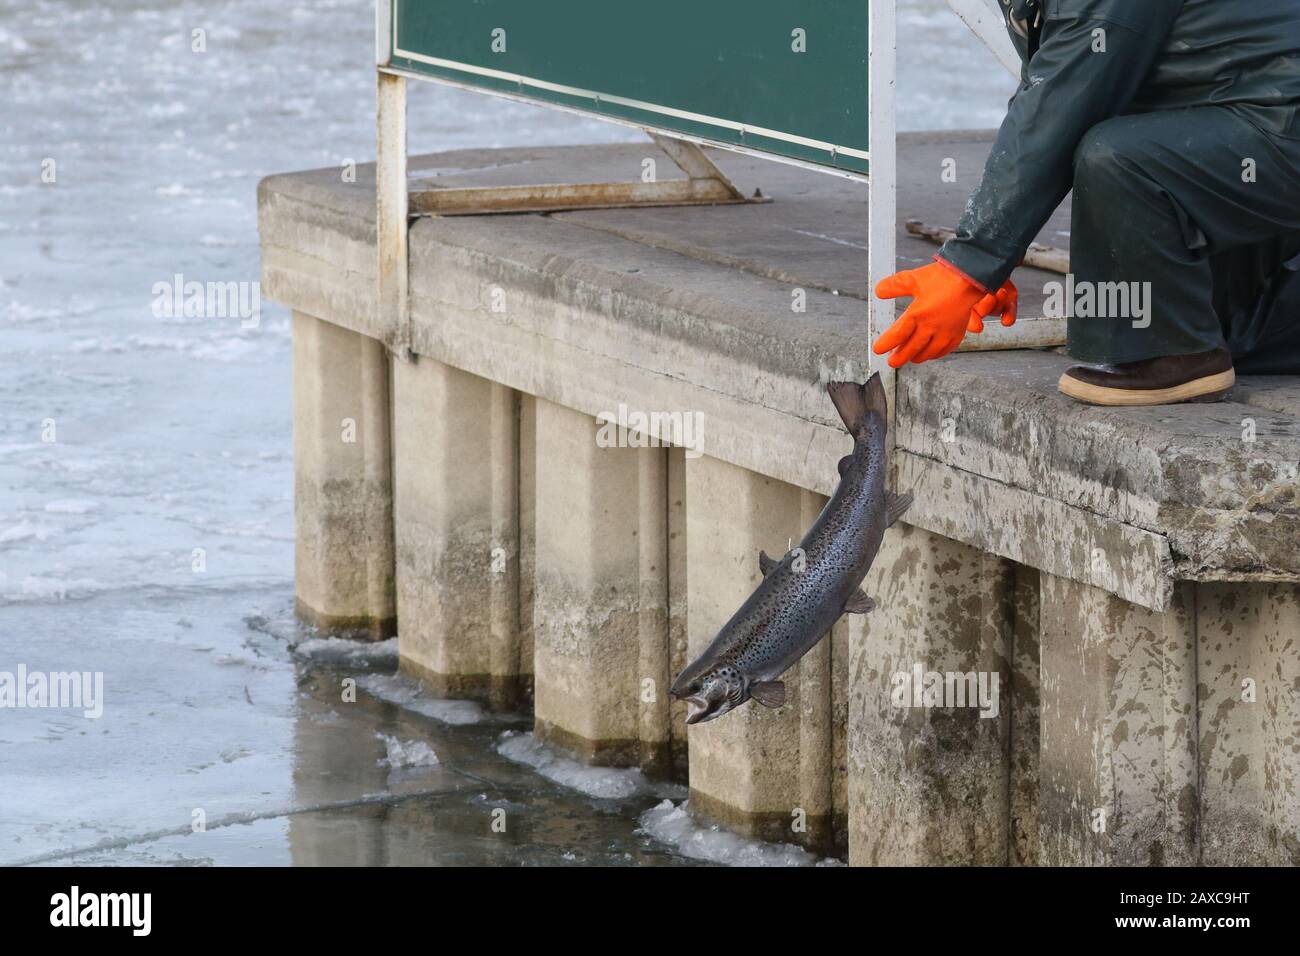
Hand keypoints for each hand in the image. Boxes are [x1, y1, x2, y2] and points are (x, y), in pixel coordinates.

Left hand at [872, 259, 1015, 366]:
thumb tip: (878, 292)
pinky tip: (928, 353)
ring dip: (916, 357)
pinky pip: (943, 351)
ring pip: (927, 353)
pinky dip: (933, 355)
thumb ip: (894, 286)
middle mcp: (931, 326)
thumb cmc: (943, 277)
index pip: (897, 335)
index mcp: (918, 314)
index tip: (878, 349)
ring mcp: (945, 333)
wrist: (970, 278)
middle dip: (899, 357)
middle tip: (891, 361)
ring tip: (909, 357)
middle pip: (911, 349)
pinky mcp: (956, 334)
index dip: (886, 344)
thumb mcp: (913, 278)